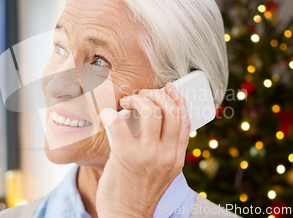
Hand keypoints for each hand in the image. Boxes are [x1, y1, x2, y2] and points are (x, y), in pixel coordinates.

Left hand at [96, 82, 190, 217]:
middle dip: (156, 94)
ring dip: (138, 99)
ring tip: (126, 102)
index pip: (184, 120)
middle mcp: (166, 154)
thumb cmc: (139, 192)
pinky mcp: (126, 156)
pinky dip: (111, 114)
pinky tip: (107, 115)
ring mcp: (147, 155)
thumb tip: (154, 120)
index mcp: (176, 157)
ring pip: (151, 111)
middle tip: (142, 95)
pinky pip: (119, 124)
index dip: (178, 100)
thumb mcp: (162, 171)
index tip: (169, 88)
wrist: (126, 216)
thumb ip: (163, 148)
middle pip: (170, 111)